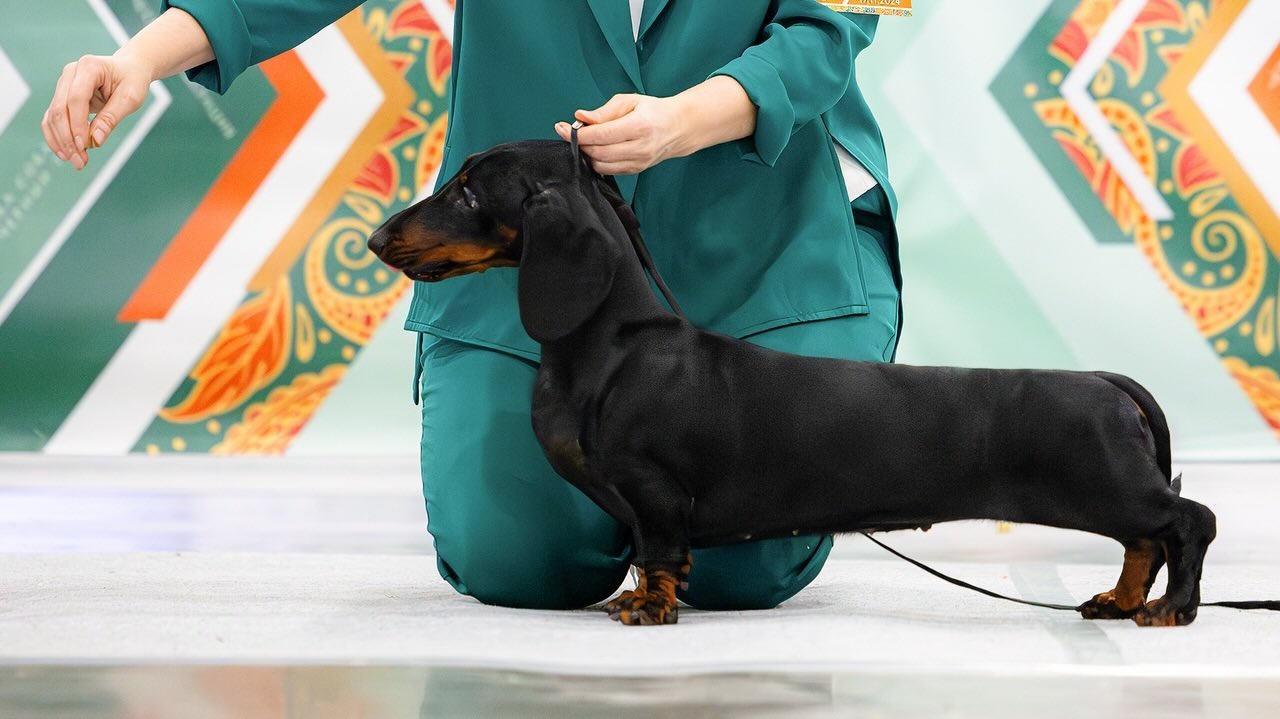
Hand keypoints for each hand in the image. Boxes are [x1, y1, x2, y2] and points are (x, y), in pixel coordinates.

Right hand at [42, 53, 151, 169]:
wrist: (129, 69)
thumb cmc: (132, 80)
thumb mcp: (130, 98)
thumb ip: (112, 118)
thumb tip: (95, 141)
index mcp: (89, 67)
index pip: (76, 99)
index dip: (78, 124)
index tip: (84, 146)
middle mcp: (70, 73)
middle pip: (60, 108)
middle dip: (68, 138)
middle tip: (79, 161)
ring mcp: (63, 84)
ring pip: (53, 115)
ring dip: (61, 141)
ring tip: (75, 161)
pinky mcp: (62, 96)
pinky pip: (53, 118)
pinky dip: (57, 136)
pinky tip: (65, 153)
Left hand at [555, 93, 687, 174]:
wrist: (677, 127)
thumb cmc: (652, 111)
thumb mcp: (629, 101)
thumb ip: (604, 111)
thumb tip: (581, 117)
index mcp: (639, 126)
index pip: (601, 134)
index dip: (578, 133)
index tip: (562, 127)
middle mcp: (640, 147)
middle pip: (598, 152)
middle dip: (579, 144)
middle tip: (569, 132)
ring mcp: (639, 162)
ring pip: (601, 165)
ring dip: (586, 154)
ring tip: (583, 140)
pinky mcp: (636, 170)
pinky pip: (608, 170)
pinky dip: (596, 161)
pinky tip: (593, 149)